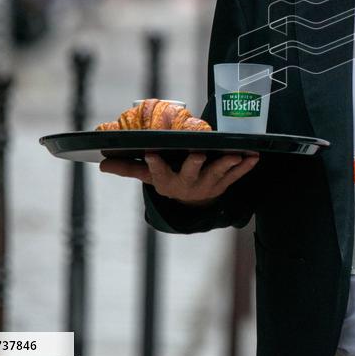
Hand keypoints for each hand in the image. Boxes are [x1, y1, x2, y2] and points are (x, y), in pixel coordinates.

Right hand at [99, 151, 259, 206]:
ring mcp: (207, 185)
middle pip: (190, 173)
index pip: (157, 172)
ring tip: (235, 154)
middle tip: (199, 153)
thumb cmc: (168, 179)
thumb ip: (129, 168)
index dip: (154, 164)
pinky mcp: (224, 183)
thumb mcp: (148, 176)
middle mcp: (187, 184)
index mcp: (166, 181)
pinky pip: (236, 176)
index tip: (151, 152)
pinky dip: (245, 167)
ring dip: (227, 164)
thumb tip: (100, 163)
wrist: (192, 203)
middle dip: (195, 164)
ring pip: (217, 174)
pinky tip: (254, 157)